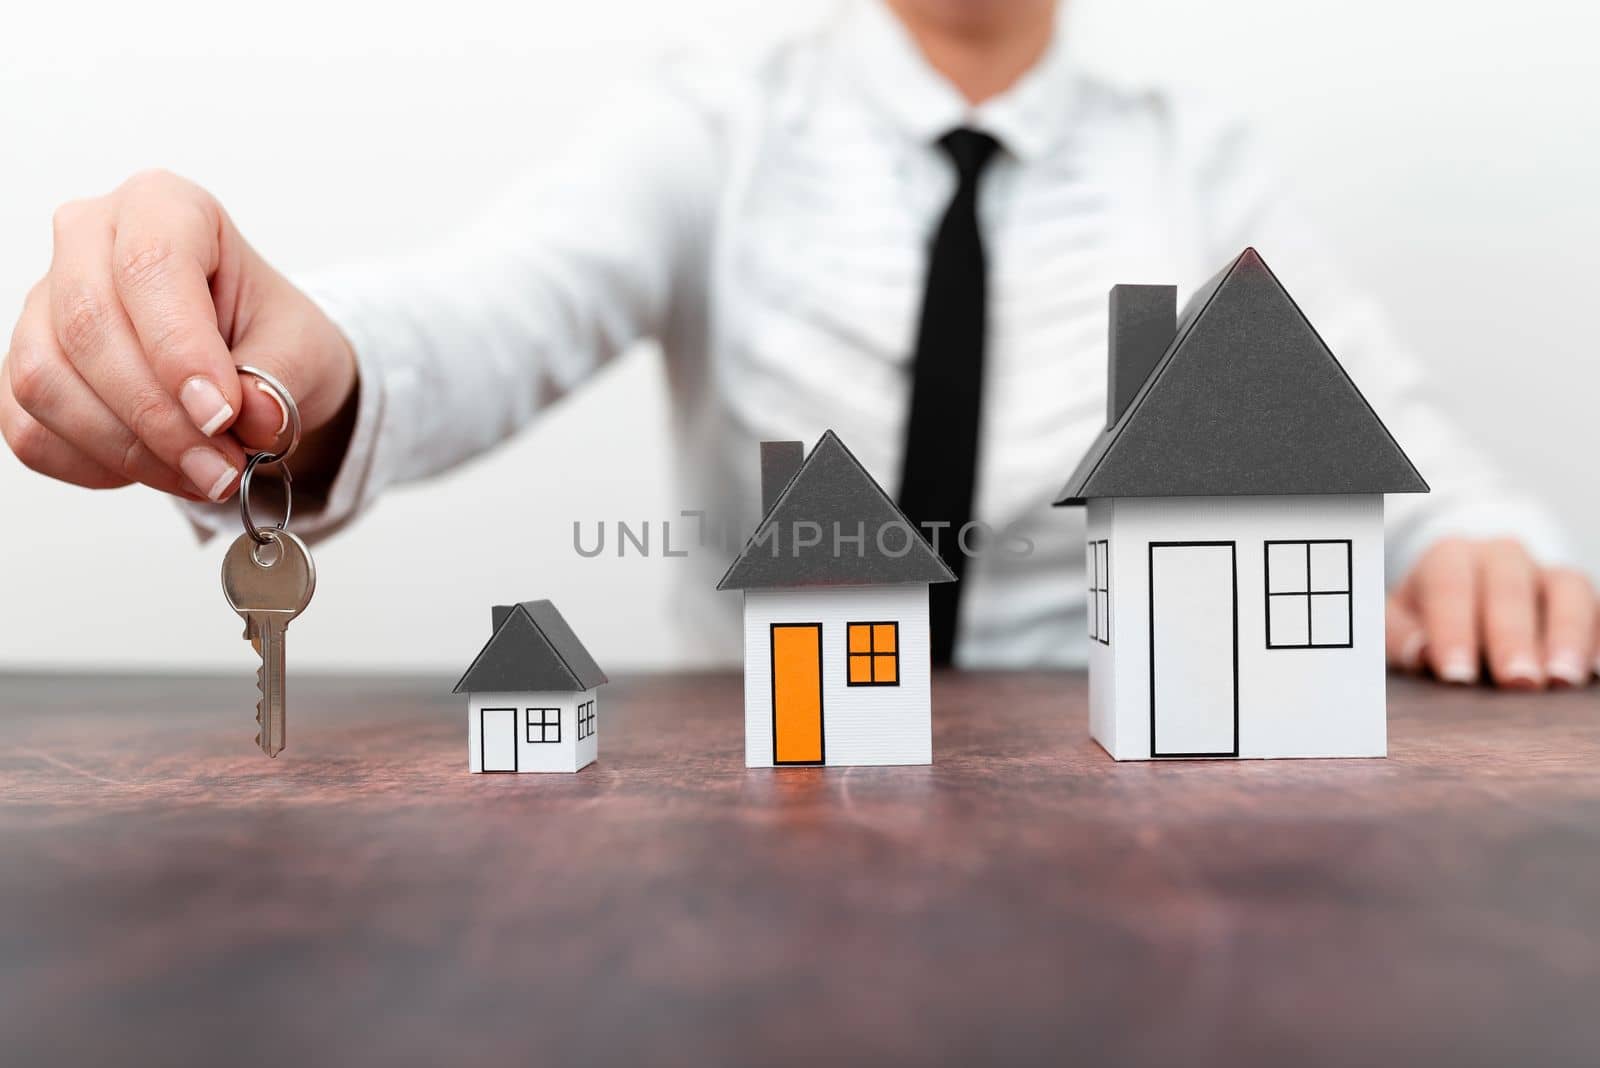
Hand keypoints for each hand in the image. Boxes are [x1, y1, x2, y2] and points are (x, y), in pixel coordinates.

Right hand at [1, 170, 356, 500]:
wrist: (252, 359)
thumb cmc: (272, 333)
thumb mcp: (302, 348)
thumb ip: (280, 380)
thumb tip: (256, 418)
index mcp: (163, 206)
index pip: (150, 266)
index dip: (181, 350)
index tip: (223, 415)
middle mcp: (87, 239)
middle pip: (88, 327)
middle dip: (158, 417)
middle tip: (223, 469)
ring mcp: (43, 303)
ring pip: (46, 381)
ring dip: (129, 449)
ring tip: (206, 476)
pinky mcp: (24, 367)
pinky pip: (30, 428)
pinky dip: (97, 465)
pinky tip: (159, 469)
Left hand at [1387, 537, 1596, 688]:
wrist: (1463, 595)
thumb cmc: (1426, 617)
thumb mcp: (1400, 621)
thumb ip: (1400, 636)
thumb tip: (1420, 654)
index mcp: (1450, 557)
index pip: (1450, 587)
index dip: (1453, 631)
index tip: (1456, 676)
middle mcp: (1502, 556)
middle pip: (1510, 588)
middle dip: (1513, 637)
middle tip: (1517, 681)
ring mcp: (1547, 573)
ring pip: (1567, 591)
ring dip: (1567, 635)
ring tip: (1563, 679)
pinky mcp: (1581, 597)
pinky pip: (1598, 610)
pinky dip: (1598, 639)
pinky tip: (1595, 674)